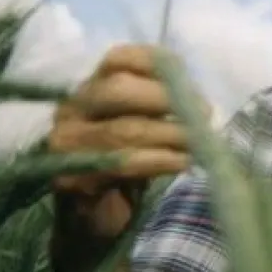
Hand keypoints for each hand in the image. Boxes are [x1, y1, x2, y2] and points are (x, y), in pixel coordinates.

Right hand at [48, 44, 205, 239]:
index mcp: (93, 85)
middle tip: (205, 114)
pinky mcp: (71, 175)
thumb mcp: (147, 121)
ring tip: (201, 143)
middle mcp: (73, 107)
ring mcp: (66, 141)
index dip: (155, 63)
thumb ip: (167, 103)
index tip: (188, 78)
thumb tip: (201, 104)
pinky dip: (159, 161)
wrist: (97, 213)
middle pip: (118, 89)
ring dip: (171, 135)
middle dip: (167, 99)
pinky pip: (122, 163)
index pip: (118, 58)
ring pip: (124, 129)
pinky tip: (183, 162)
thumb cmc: (131, 155)